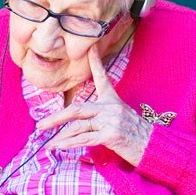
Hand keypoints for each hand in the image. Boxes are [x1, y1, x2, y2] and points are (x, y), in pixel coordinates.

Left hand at [37, 46, 152, 166]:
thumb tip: (79, 122)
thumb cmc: (137, 135)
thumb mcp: (121, 118)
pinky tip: (59, 147)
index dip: (96, 62)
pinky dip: (70, 144)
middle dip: (56, 118)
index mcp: (113, 100)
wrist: (155, 148)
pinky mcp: (111, 135)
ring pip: (78, 126)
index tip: (91, 47)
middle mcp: (111, 107)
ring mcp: (111, 121)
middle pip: (77, 109)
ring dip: (61, 137)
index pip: (102, 78)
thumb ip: (102, 115)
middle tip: (40, 125)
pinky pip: (85, 139)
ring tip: (49, 144)